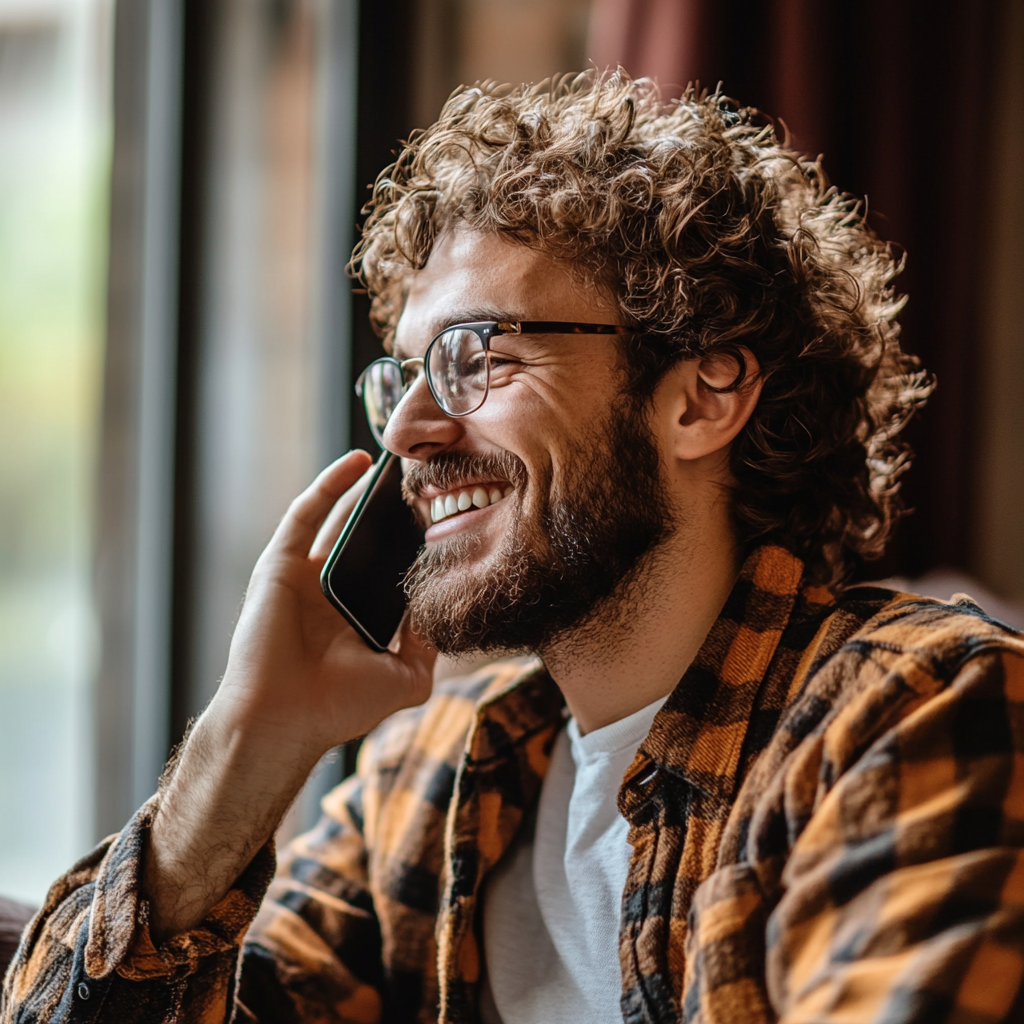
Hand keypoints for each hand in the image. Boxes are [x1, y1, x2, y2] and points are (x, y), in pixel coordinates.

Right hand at [143, 451, 435, 939]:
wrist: (283, 719)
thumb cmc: (338, 707)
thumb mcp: (404, 678)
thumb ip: (426, 644)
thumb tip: (444, 608)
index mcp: (356, 618)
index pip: (391, 569)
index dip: (416, 543)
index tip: (450, 515)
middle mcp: (331, 593)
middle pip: (368, 538)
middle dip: (397, 510)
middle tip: (430, 480)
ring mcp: (304, 576)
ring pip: (340, 518)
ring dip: (367, 490)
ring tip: (403, 463)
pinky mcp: (281, 564)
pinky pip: (307, 513)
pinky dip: (331, 484)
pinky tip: (361, 462)